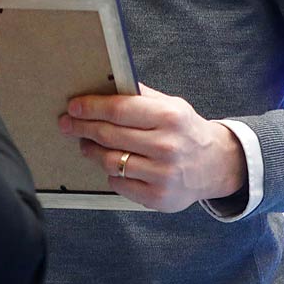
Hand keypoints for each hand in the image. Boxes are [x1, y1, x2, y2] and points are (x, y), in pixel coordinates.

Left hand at [59, 84, 247, 212]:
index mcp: (169, 117)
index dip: (91, 107)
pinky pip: (119, 184)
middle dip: (82, 127)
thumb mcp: (171, 105)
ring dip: (91, 151)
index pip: (119, 110)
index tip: (74, 106)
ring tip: (87, 143)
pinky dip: (110, 173)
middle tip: (68, 124)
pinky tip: (112, 164)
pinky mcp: (158, 197)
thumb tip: (105, 86)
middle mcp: (166, 146)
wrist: (215, 165)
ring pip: (110, 162)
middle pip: (109, 135)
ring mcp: (162, 174)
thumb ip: (141, 96)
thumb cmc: (186, 131)